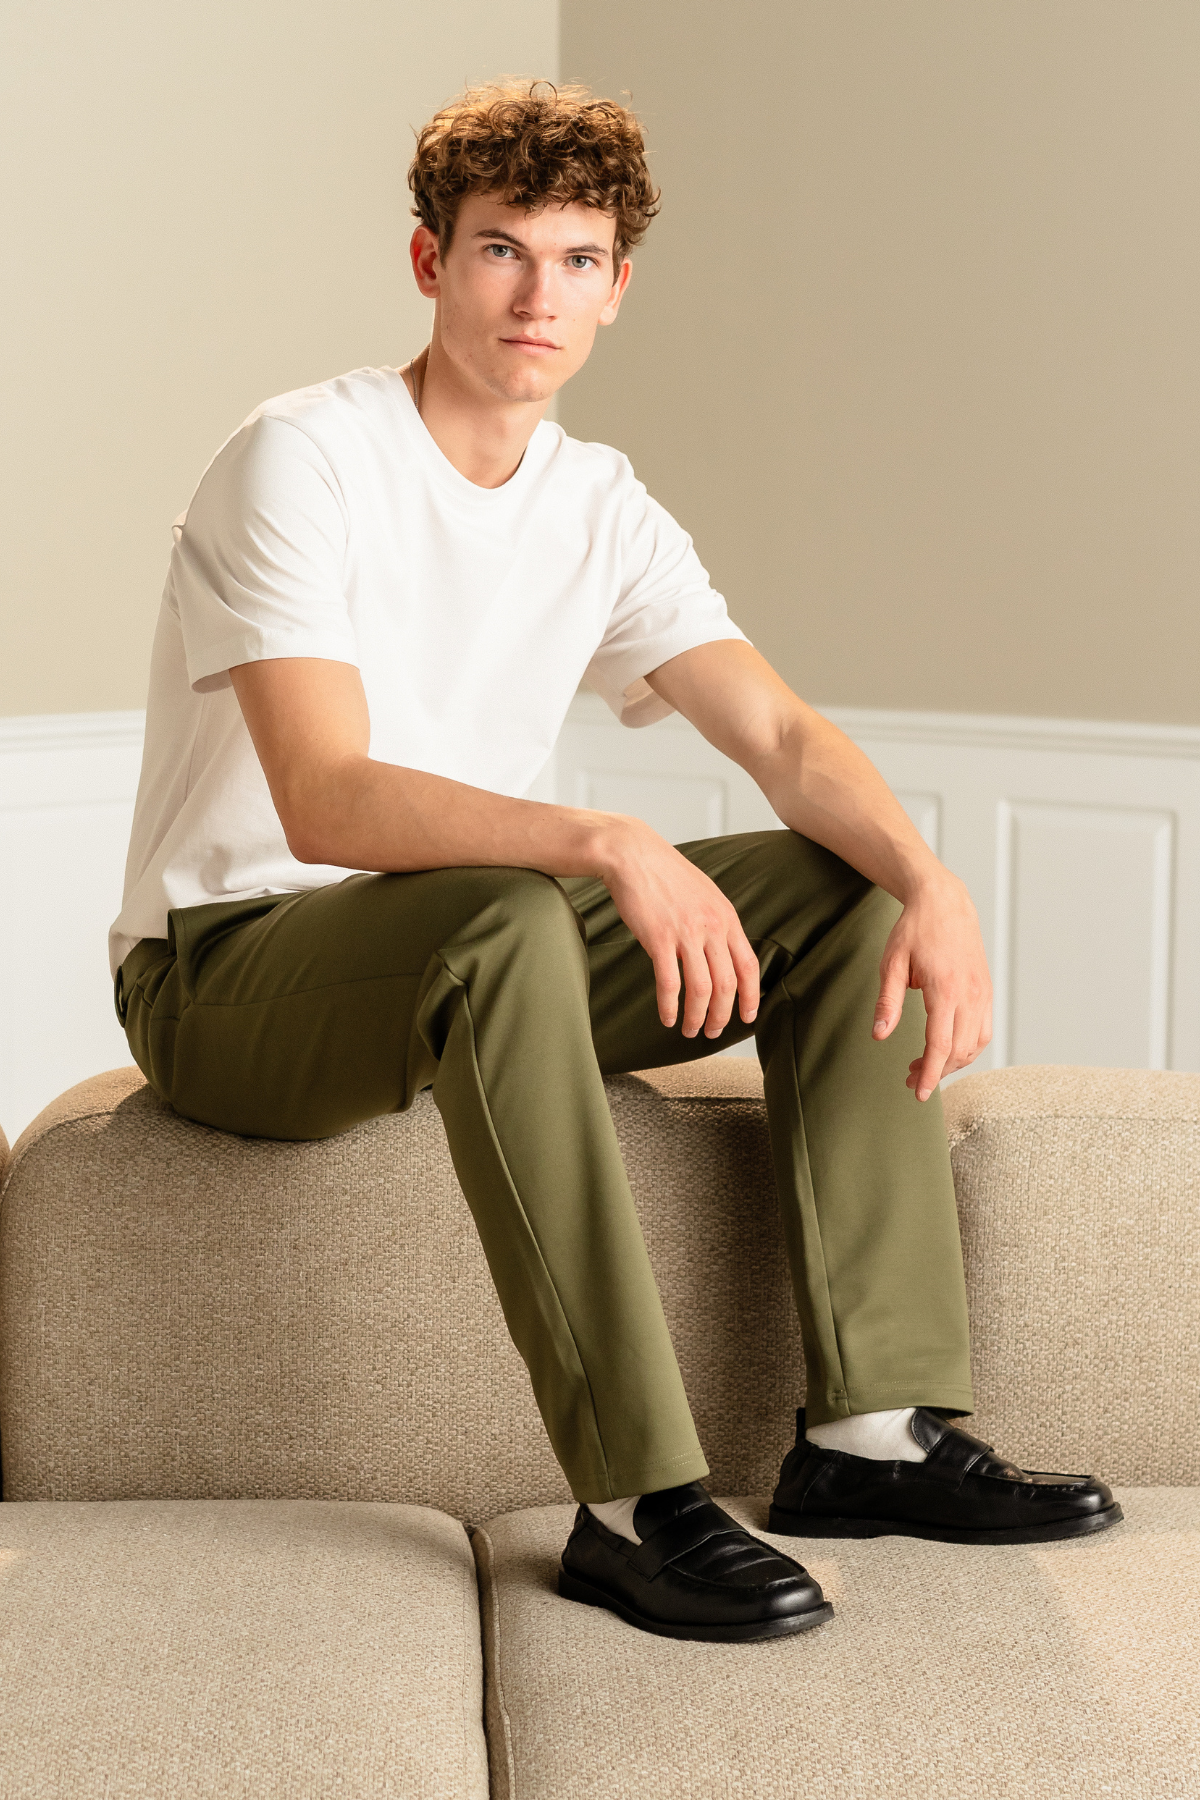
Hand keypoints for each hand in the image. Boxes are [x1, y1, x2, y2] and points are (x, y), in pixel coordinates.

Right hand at [597, 818, 760, 1037]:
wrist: (633, 855)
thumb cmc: (665, 875)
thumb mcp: (705, 894)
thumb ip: (717, 923)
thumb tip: (724, 953)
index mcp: (726, 917)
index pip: (749, 965)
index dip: (751, 996)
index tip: (748, 1017)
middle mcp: (712, 927)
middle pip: (727, 984)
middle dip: (723, 1015)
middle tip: (714, 1032)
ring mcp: (686, 933)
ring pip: (701, 989)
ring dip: (698, 1017)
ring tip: (691, 1031)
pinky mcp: (658, 938)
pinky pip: (669, 983)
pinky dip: (670, 1006)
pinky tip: (667, 1018)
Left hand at [873, 873, 991, 1099]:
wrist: (945, 902)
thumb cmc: (914, 930)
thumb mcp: (891, 964)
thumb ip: (888, 1002)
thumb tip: (879, 1037)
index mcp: (945, 989)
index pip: (940, 1045)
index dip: (930, 1074)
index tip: (917, 1093)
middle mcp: (971, 994)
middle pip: (959, 1050)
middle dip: (937, 1072)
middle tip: (909, 1077)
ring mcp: (983, 993)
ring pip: (975, 1044)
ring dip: (953, 1063)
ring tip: (926, 1066)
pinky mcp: (987, 991)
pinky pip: (984, 1031)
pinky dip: (968, 1048)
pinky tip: (948, 1050)